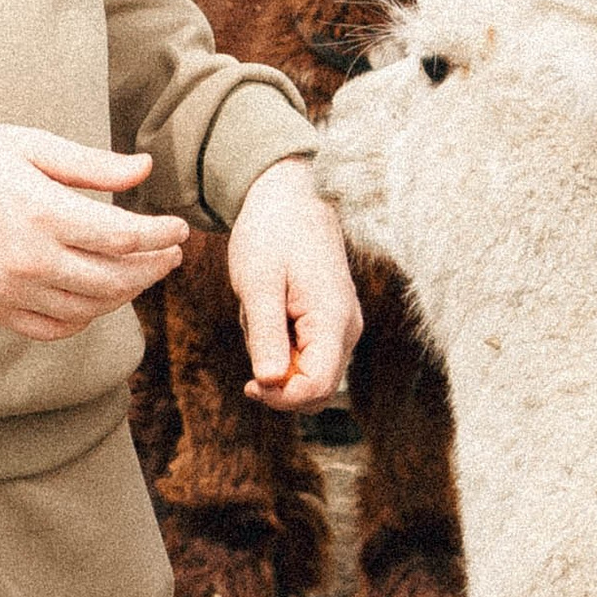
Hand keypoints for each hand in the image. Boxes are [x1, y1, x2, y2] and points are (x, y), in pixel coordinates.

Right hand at [0, 124, 189, 340]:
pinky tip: (96, 298)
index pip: (123, 238)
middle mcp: (30, 260)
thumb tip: (145, 171)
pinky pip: (52, 328)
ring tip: (139, 273)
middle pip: (113, 279)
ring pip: (88, 310)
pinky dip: (83, 319)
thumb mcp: (33, 145)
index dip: (160, 236)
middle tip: (170, 254)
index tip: (179, 229)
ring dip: (123, 295)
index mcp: (43, 213)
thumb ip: (92, 165)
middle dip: (151, 268)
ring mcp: (10, 290)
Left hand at [227, 154, 361, 409]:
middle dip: (278, 380)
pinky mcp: (330, 324)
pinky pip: (305, 354)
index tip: (249, 384)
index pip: (318, 386)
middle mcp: (346, 328)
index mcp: (333, 318)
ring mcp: (341, 327)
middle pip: (317, 388)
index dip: (282, 398)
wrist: (291, 199)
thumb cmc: (272, 234)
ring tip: (260, 312)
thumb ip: (267, 332)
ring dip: (275, 358)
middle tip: (252, 337)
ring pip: (307, 373)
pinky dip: (279, 345)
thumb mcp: (258, 282)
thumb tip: (269, 382)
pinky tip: (268, 311)